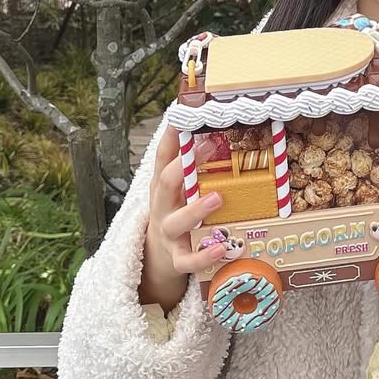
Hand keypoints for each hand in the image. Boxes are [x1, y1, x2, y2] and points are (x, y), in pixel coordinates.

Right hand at [141, 128, 229, 309]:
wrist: (157, 256)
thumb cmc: (176, 211)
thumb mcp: (179, 186)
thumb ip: (190, 161)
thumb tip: (206, 129)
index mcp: (164, 185)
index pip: (163, 156)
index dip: (173, 136)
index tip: (185, 118)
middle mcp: (163, 206)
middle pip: (164, 183)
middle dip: (183, 166)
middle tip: (208, 147)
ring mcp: (169, 232)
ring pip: (176, 222)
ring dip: (195, 209)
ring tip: (217, 199)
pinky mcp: (177, 257)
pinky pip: (187, 260)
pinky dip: (203, 256)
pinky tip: (221, 248)